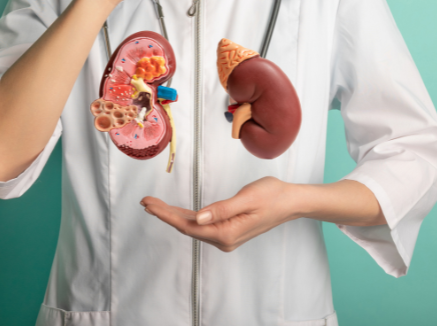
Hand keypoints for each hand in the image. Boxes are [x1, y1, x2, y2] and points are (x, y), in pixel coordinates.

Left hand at [141, 176, 297, 251]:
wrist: (291, 202)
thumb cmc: (272, 196)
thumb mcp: (247, 198)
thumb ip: (222, 209)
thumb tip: (199, 218)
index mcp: (226, 234)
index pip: (189, 226)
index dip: (166, 215)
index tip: (149, 205)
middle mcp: (224, 240)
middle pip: (187, 227)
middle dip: (165, 215)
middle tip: (145, 201)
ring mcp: (225, 237)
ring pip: (193, 227)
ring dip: (173, 216)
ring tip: (154, 205)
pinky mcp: (227, 230)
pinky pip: (202, 225)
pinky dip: (186, 217)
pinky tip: (175, 212)